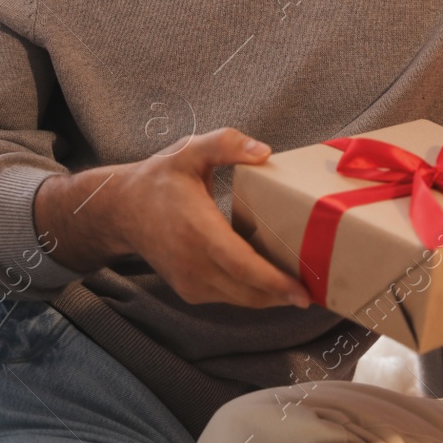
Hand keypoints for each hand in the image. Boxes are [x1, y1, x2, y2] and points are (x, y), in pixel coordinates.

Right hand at [34, 128, 312, 309]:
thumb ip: (226, 144)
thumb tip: (265, 152)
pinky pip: (229, 297)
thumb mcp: (190, 150)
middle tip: (320, 288)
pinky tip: (273, 280)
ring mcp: (189, 282)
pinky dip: (253, 293)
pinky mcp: (189, 290)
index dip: (273, 281)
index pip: (240, 264)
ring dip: (271, 296)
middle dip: (284, 294)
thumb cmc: (160, 178)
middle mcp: (193, 263)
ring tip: (303, 286)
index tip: (302, 291)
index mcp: (197, 229)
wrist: (121, 210)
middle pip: (247, 290)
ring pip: (241, 299)